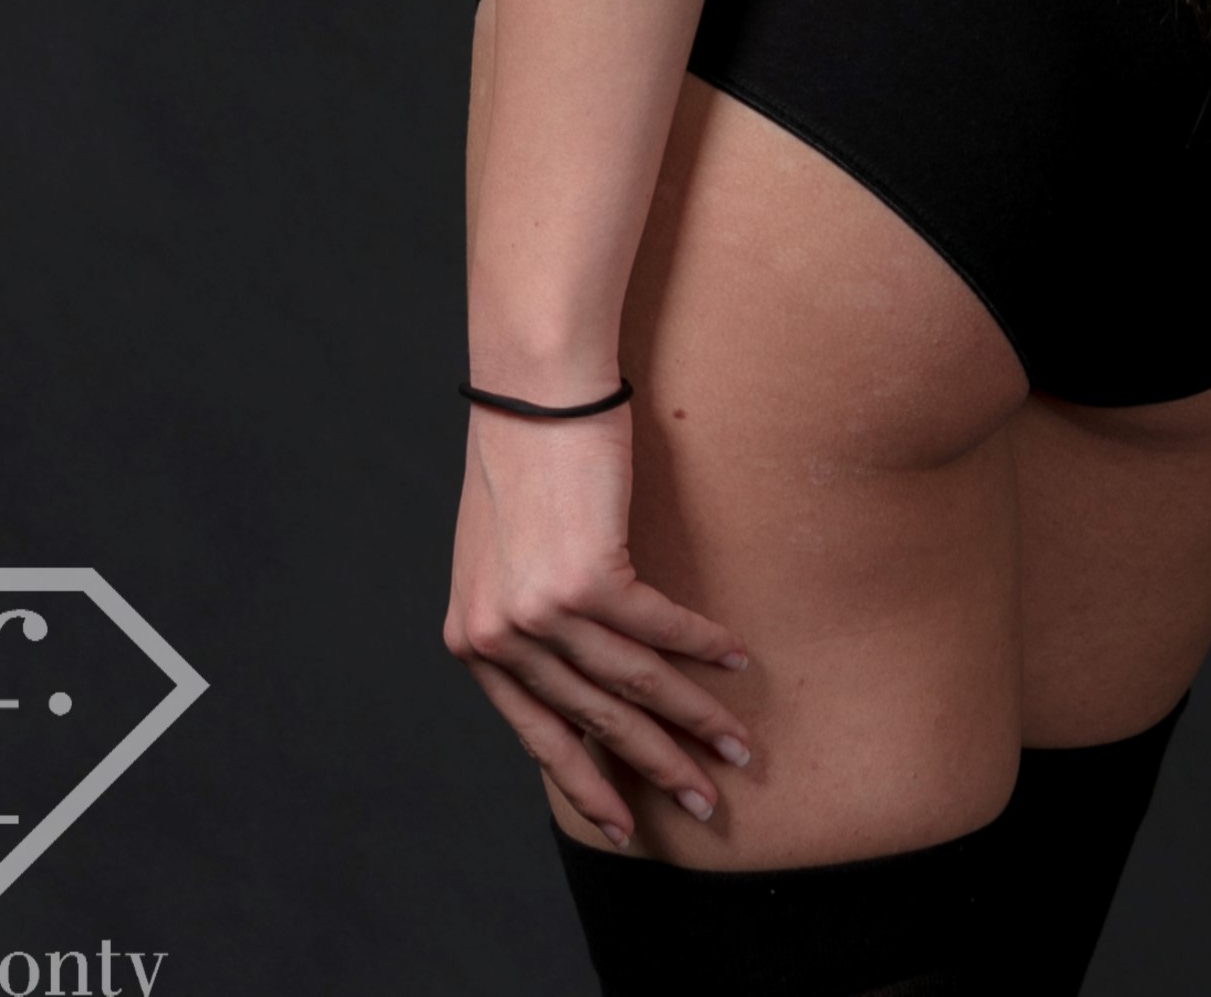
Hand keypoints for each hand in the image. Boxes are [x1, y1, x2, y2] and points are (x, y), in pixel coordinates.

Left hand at [442, 399, 752, 844]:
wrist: (531, 385)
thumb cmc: (522, 457)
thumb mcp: (502, 557)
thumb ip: (526, 622)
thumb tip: (578, 679)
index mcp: (472, 640)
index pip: (537, 735)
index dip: (586, 784)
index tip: (624, 826)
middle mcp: (498, 637)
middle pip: (593, 721)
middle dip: (656, 769)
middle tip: (706, 805)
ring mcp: (540, 610)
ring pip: (633, 684)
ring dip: (693, 718)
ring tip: (738, 744)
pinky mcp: (587, 575)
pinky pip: (658, 628)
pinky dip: (701, 644)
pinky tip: (735, 657)